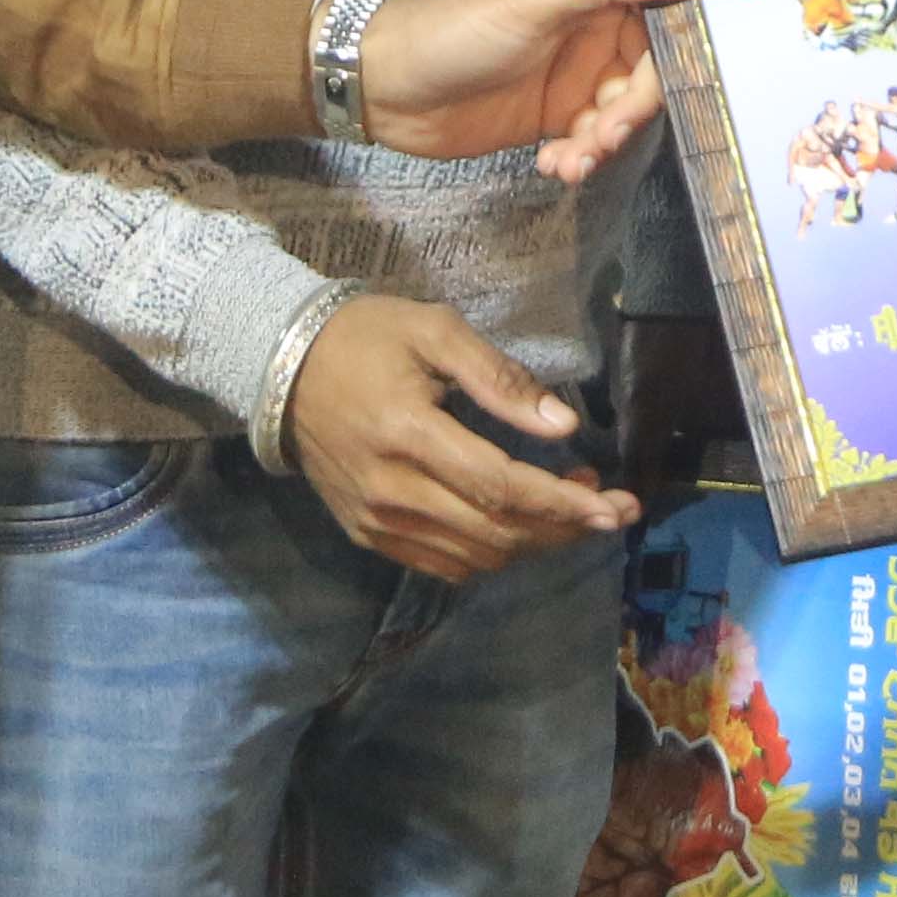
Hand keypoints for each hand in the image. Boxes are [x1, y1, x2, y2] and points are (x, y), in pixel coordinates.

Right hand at [286, 297, 637, 580]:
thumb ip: (498, 378)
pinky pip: (443, 565)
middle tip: (608, 505)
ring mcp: (375, 520)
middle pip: (497, 532)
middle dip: (565, 527)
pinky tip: (513, 521)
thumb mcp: (435, 332)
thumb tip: (562, 424)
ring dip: (532, 541)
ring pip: (476, 557)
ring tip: (564, 505)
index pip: (502, 487)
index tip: (616, 507)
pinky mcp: (367, 534)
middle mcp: (391, 490)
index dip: (565, 503)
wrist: (281, 367)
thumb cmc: (365, 338)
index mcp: (408, 433)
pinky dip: (490, 551)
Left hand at [354, 0, 663, 176]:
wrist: (385, 87)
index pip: (662, 5)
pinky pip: (593, 138)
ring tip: (573, 160)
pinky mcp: (555, 113)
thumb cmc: (450, 29)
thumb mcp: (530, 1)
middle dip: (634, 108)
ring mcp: (574, 70)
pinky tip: (554, 166)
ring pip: (623, 110)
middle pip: (650, 67)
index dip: (676, 44)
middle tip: (605, 134)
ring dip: (606, 140)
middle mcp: (590, 23)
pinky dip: (582, 157)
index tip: (681, 80)